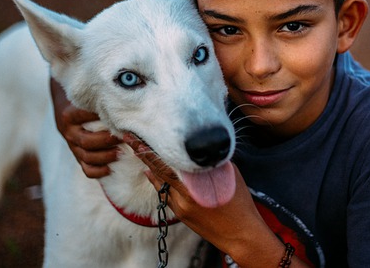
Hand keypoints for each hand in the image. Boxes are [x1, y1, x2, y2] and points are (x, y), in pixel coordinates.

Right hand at [50, 78, 120, 177]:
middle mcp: (68, 132)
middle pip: (86, 141)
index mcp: (69, 116)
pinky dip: (97, 171)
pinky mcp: (76, 155)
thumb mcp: (86, 98)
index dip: (101, 118)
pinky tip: (110, 169)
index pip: (84, 118)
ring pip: (86, 156)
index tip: (119, 117)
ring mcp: (72, 145)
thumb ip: (99, 101)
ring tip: (121, 152)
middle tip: (124, 137)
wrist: (65, 107)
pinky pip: (85, 169)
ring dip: (105, 157)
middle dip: (107, 141)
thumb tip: (124, 103)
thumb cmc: (83, 101)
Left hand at [124, 133, 307, 267]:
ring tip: (138, 150)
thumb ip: (210, 162)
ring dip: (150, 167)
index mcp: (195, 185)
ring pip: (160, 183)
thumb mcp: (227, 175)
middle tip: (129, 138)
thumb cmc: (239, 201)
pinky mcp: (180, 214)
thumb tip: (197, 149)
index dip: (150, 149)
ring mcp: (180, 207)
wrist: (240, 234)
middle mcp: (183, 196)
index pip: (166, 163)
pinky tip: (152, 172)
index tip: (138, 136)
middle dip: (144, 154)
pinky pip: (165, 194)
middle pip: (158, 171)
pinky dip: (159, 181)